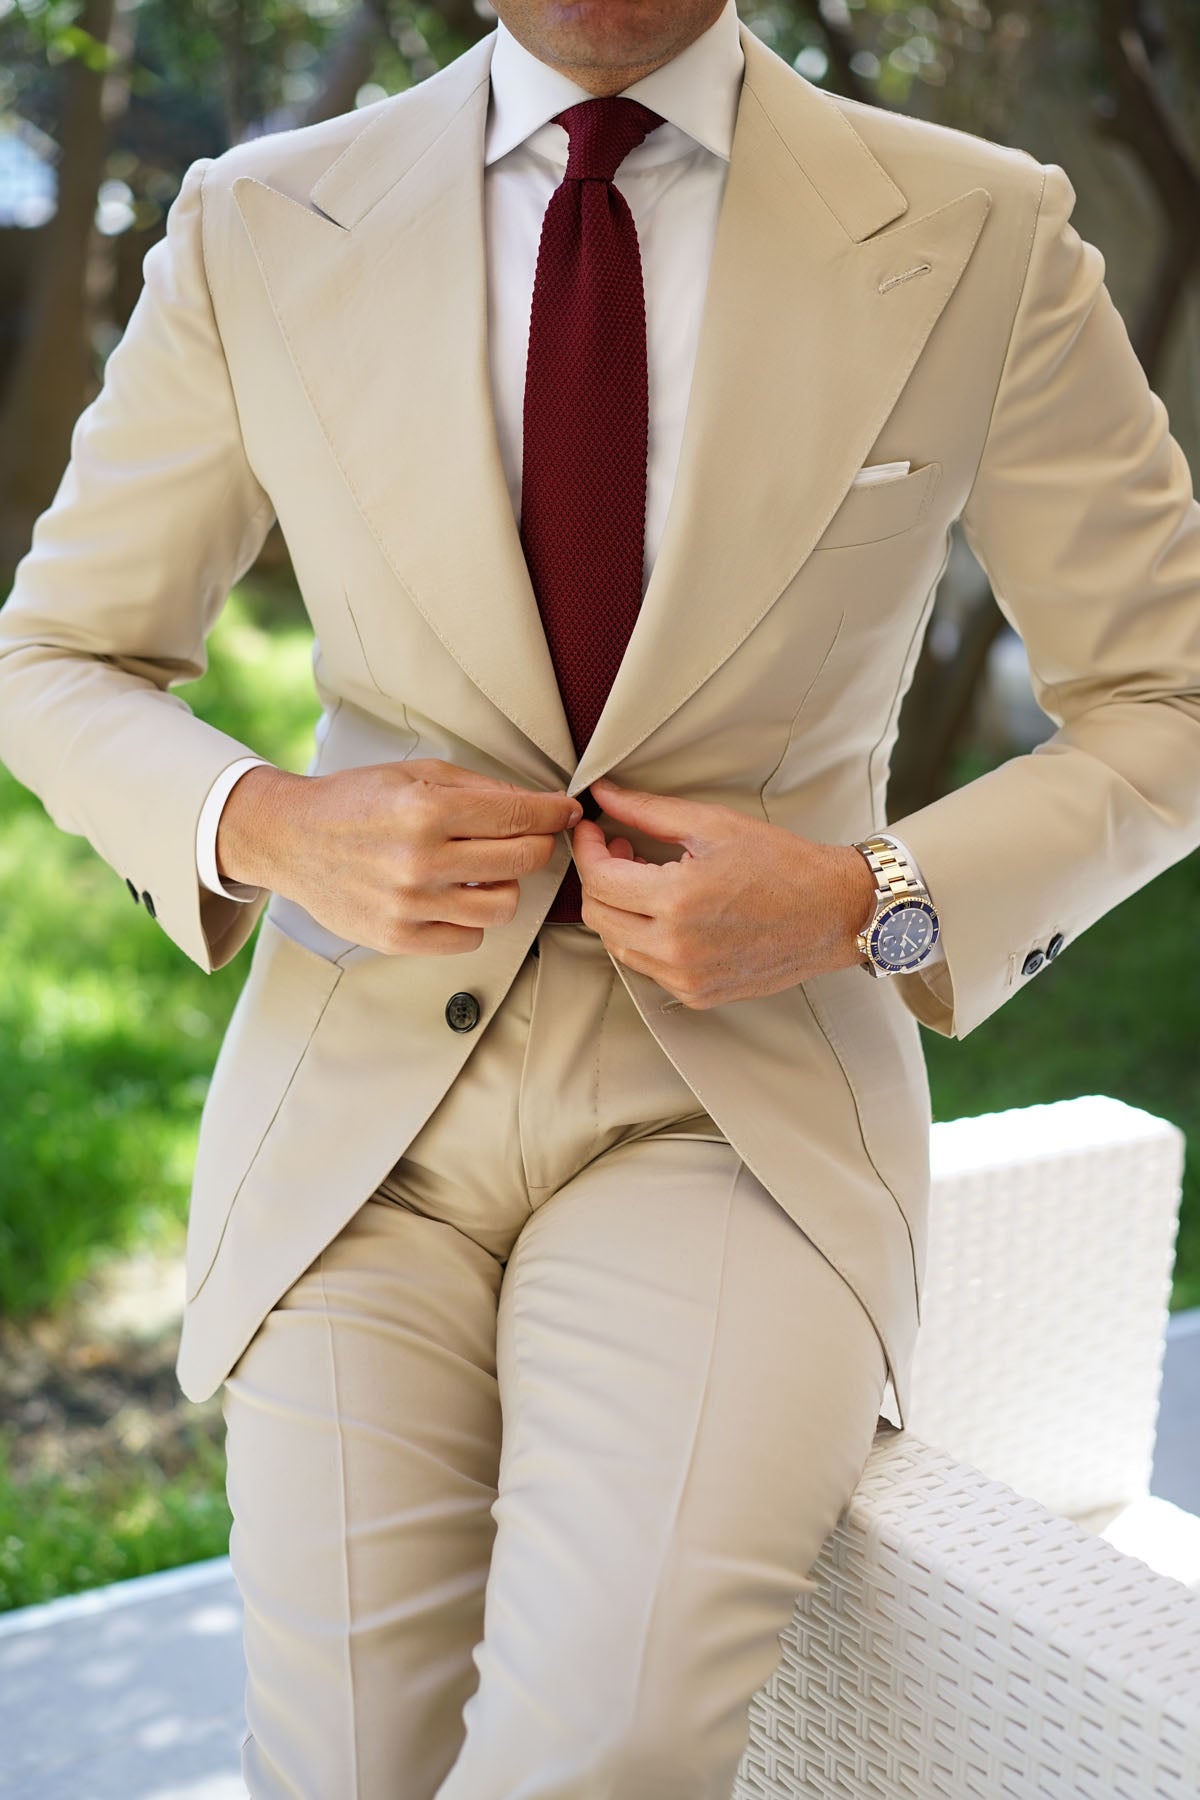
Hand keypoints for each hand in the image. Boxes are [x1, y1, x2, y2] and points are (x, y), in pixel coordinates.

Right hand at [216, 759, 582, 955]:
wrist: (290, 838)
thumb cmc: (354, 801)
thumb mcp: (416, 774)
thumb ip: (480, 789)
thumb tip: (538, 805)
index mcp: (426, 810)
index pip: (520, 817)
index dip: (555, 814)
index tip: (566, 812)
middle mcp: (420, 860)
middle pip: (523, 861)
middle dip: (540, 845)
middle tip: (533, 837)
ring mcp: (410, 905)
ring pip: (504, 906)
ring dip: (506, 885)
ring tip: (486, 870)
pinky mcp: (398, 938)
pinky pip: (470, 937)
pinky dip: (472, 917)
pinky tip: (456, 895)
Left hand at [571, 776, 876, 1007]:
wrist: (834, 913)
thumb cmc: (784, 865)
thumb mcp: (714, 825)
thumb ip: (649, 811)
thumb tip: (603, 795)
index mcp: (678, 899)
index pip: (598, 878)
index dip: (586, 848)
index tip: (592, 830)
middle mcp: (676, 947)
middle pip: (597, 915)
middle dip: (597, 877)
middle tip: (617, 850)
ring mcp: (685, 978)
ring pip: (616, 945)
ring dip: (617, 909)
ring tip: (644, 879)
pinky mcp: (696, 994)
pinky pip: (646, 966)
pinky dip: (643, 937)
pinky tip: (666, 913)